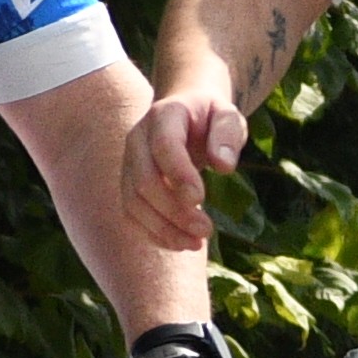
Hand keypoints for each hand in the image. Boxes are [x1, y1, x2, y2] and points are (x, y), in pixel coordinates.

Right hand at [123, 83, 246, 253]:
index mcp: (163, 115)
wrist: (185, 114)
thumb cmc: (210, 118)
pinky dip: (154, 234)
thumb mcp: (228, 116)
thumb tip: (223, 165)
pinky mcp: (128, 185)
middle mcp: (138, 139)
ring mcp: (129, 163)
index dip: (179, 174)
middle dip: (174, 211)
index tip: (200, 200)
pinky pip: (132, 214)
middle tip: (206, 230)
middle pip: (144, 180)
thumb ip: (228, 134)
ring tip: (197, 243)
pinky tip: (181, 243)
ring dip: (164, 229)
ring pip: (134, 202)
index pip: (164, 146)